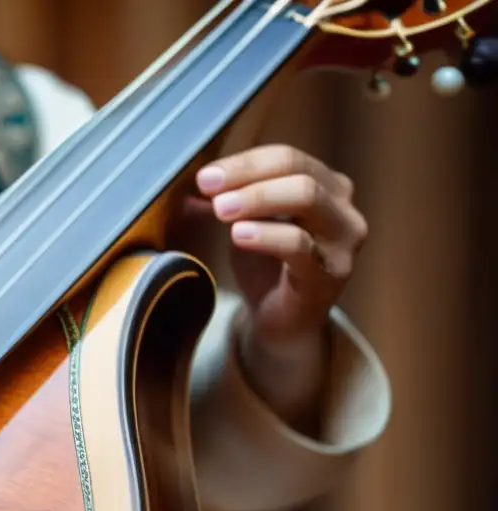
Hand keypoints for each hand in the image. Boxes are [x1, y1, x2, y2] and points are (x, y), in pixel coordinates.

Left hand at [180, 144, 367, 350]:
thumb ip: (230, 198)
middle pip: (297, 170)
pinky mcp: (332, 272)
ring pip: (306, 197)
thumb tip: (198, 180)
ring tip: (221, 209)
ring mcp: (343, 238)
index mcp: (325, 184)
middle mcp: (342, 205)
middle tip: (208, 188)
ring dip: (257, 198)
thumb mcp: (245, 223)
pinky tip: (239, 235)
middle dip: (247, 175)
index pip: (286, 157)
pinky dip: (267, 235)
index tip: (205, 176)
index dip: (244, 162)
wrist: (281, 322)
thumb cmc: (267, 268)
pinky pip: (300, 245)